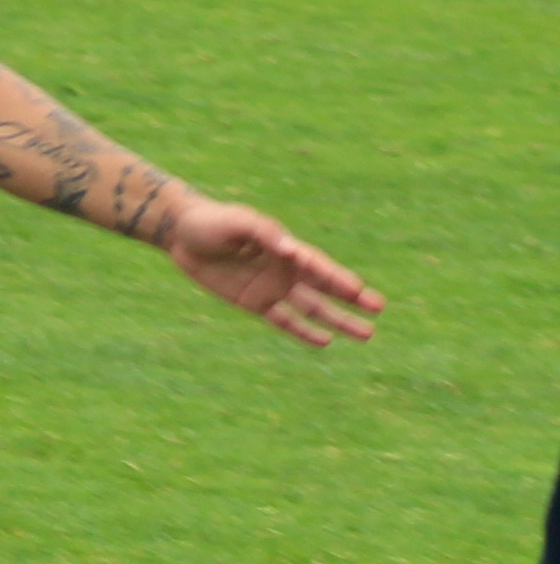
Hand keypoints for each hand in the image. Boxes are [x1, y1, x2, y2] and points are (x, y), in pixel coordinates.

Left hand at [164, 198, 384, 346]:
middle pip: (325, 288)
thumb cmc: (214, 222)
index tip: (358, 291)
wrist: (183, 234)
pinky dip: (303, 331)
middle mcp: (285, 269)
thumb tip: (289, 249)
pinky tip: (325, 341)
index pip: (318, 267)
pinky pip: (284, 320)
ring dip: (338, 320)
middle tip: (379, 309)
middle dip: (352, 299)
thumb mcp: (239, 222)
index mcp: (286, 248)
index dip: (337, 279)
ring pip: (312, 308)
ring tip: (365, 334)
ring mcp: (272, 287)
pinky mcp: (254, 302)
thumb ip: (264, 233)